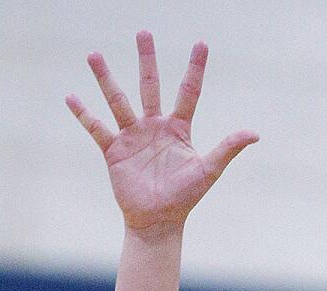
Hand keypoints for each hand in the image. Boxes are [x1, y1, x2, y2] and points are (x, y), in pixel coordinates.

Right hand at [67, 31, 256, 241]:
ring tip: (94, 54)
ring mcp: (133, 137)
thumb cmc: (184, 198)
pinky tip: (71, 97)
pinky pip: (97, 129)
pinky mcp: (115, 151)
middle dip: (146, 59)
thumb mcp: (208, 170)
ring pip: (118, 101)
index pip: (188, 91)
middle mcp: (154, 126)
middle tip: (143, 32)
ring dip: (105, 78)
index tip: (201, 42)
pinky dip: (84, 114)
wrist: (158, 223)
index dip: (195, 68)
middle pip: (149, 85)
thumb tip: (255, 134)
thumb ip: (227, 148)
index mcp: (177, 128)